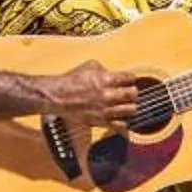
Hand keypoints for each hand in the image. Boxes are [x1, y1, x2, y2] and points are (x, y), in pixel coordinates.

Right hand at [31, 60, 146, 123]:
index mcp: (106, 79)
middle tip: (129, 93)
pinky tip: (120, 118)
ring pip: (131, 110)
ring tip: (125, 105)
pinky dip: (123, 122)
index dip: (130, 78)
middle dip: (132, 92)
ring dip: (130, 107)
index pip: (130, 78)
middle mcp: (108, 94)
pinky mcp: (101, 121)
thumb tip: (113, 73)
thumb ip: (105, 69)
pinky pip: (121, 125)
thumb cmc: (71, 81)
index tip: (128, 80)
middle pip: (134, 94)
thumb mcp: (89, 66)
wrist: (58, 97)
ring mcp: (105, 109)